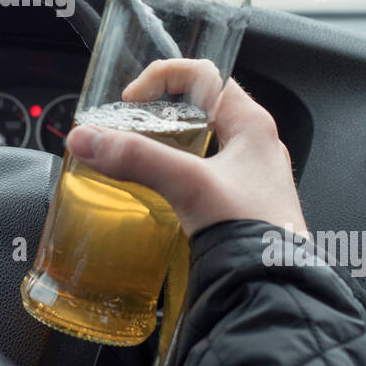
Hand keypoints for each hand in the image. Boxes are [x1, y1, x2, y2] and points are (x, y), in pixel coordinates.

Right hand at [65, 59, 306, 238]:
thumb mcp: (190, 184)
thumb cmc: (256, 233)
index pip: (204, 74)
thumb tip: (88, 139)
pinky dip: (175, 171)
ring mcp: (249, 176)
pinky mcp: (239, 204)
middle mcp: (254, 144)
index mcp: (252, 124)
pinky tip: (157, 190)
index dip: (164, 76)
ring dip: (166, 141)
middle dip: (160, 110)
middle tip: (130, 124)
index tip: (133, 99)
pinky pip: (203, 172)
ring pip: (201, 141)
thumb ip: (137, 158)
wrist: (277, 292)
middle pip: (200, 106)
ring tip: (137, 154)